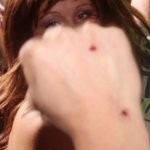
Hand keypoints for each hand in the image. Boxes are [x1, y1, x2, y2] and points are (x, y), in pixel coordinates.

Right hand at [19, 23, 141, 136]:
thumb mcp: (37, 99)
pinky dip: (110, 48)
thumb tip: (45, 69)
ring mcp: (89, 31)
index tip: (56, 74)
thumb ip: (37, 75)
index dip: (47, 62)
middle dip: (66, 50)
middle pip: (60, 37)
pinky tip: (112, 69)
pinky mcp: (113, 33)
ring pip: (85, 35)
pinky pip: (109, 37)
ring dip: (88, 47)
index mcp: (35, 50)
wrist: (106, 118)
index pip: (37, 47)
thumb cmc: (69, 115)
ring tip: (97, 72)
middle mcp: (60, 34)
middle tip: (77, 72)